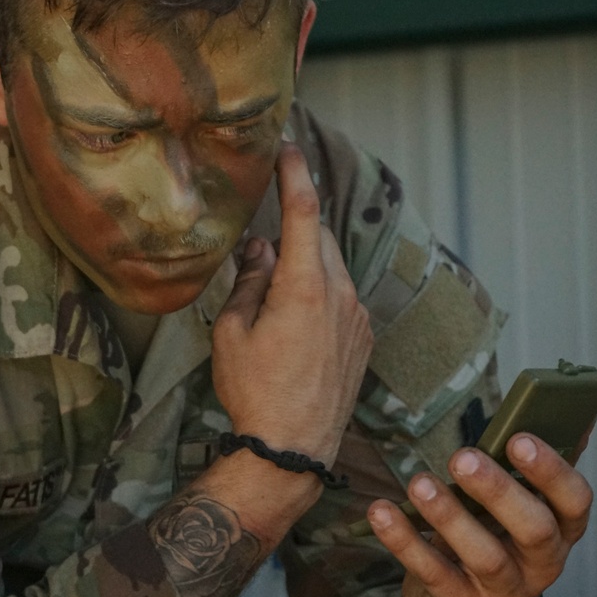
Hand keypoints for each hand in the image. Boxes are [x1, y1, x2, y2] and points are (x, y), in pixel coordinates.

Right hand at [211, 144, 372, 465]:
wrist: (294, 449)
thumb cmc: (255, 392)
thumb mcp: (232, 333)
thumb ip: (248, 282)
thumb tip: (259, 250)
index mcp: (304, 287)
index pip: (304, 212)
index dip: (294, 174)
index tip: (287, 147)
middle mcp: (341, 295)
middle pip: (321, 238)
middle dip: (295, 229)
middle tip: (264, 241)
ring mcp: (358, 318)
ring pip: (333, 268)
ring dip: (307, 263)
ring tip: (274, 291)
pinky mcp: (364, 338)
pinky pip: (343, 296)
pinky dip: (321, 290)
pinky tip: (296, 319)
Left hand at [368, 433, 592, 596]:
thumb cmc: (489, 532)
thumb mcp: (510, 502)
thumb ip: (522, 464)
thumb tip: (546, 405)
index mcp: (560, 528)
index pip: (575, 499)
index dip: (551, 470)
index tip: (518, 439)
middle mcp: (541, 562)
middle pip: (533, 528)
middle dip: (497, 490)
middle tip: (461, 458)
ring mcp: (503, 590)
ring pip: (483, 554)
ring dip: (449, 515)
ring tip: (419, 482)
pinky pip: (433, 572)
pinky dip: (404, 540)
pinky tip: (382, 510)